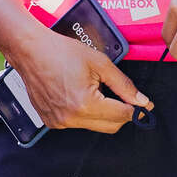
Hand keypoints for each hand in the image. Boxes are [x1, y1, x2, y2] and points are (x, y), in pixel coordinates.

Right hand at [11, 26, 151, 132]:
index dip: (138, 109)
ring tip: (98, 91)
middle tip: (125, 98)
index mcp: (85, 104)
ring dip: (104, 113)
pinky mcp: (51, 122)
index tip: (146, 105)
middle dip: (123, 113)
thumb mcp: (99, 63)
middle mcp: (71, 118)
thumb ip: (123, 85)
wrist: (30, 50)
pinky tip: (81, 95)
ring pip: (95, 126)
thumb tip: (141, 101)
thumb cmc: (62, 52)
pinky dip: (86, 113)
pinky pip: (78, 124)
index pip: (122, 115)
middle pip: (111, 126)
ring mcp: (59, 122)